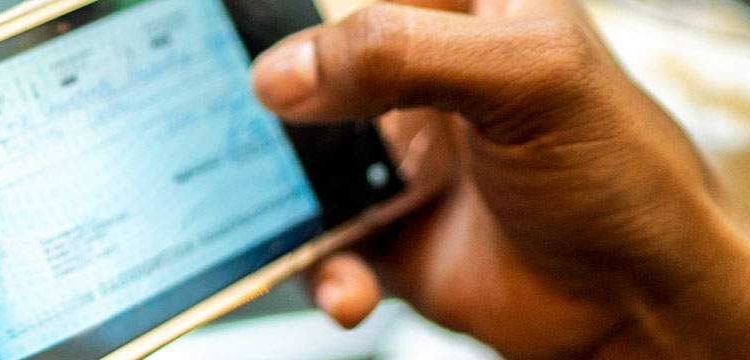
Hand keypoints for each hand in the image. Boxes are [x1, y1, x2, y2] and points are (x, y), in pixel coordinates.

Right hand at [250, 1, 749, 357]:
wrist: (640, 311)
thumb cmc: (625, 180)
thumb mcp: (529, 78)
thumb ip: (401, 55)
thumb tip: (286, 71)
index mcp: (473, 18)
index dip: (325, 22)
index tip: (283, 59)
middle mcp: (432, 87)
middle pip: (319, 76)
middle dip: (283, 113)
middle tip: (268, 134)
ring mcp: (407, 166)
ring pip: (306, 166)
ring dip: (292, 204)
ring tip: (306, 225)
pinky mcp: (391, 239)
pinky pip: (323, 245)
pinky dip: (323, 272)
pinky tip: (350, 286)